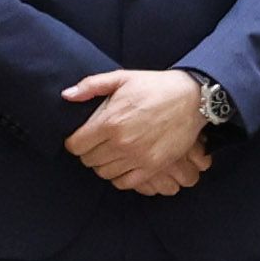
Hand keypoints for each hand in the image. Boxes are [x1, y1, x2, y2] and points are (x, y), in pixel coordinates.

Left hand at [62, 65, 218, 195]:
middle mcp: (121, 143)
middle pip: (89, 160)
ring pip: (104, 173)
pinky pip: (125, 182)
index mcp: (109, 122)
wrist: (193, 98)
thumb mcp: (122, 78)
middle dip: (89, 152)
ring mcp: (138, 157)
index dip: (75, 141)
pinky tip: (124, 164)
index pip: (76, 145)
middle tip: (98, 143)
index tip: (82, 137)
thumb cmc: (156, 86)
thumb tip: (66, 96)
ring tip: (111, 153)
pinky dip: (119, 176)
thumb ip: (91, 86)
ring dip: (104, 164)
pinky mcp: (153, 166)